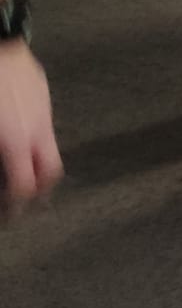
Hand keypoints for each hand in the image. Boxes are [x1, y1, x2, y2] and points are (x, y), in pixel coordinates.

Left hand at [0, 41, 62, 212]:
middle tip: (22, 202)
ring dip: (37, 165)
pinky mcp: (41, 92)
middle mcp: (36, 129)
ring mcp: (42, 109)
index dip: (18, 207)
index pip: (27, 187)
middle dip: (39, 193)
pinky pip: (43, 125)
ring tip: (17, 170)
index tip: (9, 215)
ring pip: (50, 147)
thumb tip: (1, 170)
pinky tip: (16, 136)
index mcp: (17, 141)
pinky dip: (34, 140)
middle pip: (51, 172)